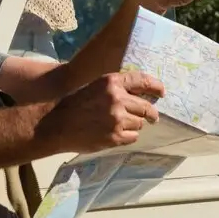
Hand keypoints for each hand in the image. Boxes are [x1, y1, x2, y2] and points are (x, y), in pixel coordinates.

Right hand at [38, 72, 163, 153]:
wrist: (56, 125)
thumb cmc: (74, 104)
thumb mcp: (95, 88)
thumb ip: (116, 89)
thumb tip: (140, 96)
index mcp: (111, 82)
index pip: (142, 81)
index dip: (155, 87)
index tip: (161, 92)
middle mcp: (117, 98)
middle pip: (146, 107)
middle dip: (150, 113)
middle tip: (152, 117)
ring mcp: (117, 119)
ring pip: (139, 123)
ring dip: (134, 125)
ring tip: (118, 125)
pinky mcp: (115, 136)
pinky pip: (133, 137)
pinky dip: (127, 136)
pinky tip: (115, 134)